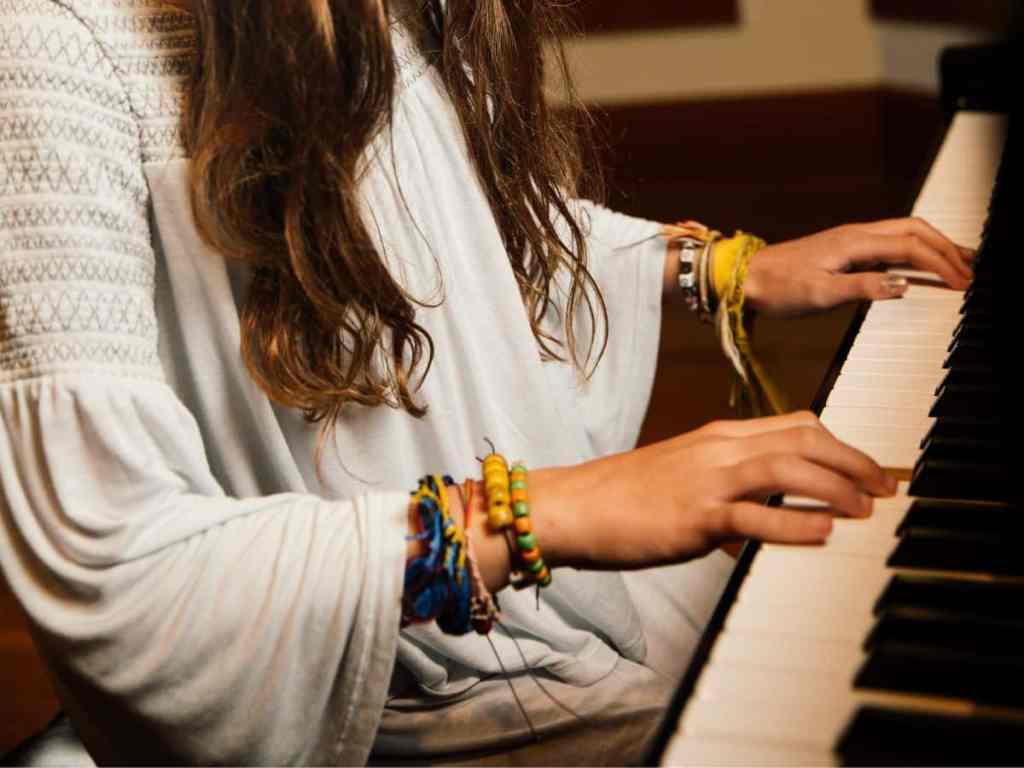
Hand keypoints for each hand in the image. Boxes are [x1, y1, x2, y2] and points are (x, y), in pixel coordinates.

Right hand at [528, 411, 896, 572]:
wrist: (572, 505)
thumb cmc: (623, 496)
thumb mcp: (682, 477)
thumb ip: (725, 485)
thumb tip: (762, 513)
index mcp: (717, 437)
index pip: (795, 425)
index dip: (841, 444)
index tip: (867, 468)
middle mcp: (718, 449)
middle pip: (803, 438)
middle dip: (854, 461)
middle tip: (886, 487)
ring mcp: (706, 479)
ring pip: (788, 467)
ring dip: (837, 485)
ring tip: (867, 509)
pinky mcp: (694, 514)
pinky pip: (755, 514)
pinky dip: (796, 521)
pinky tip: (823, 532)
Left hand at [743, 218, 974, 316]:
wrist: (746, 278)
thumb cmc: (778, 287)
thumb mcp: (820, 293)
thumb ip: (863, 288)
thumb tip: (902, 286)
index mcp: (854, 242)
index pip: (911, 247)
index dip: (940, 263)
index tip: (963, 282)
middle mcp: (855, 235)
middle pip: (915, 230)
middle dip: (946, 246)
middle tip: (971, 268)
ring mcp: (849, 240)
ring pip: (903, 233)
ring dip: (933, 245)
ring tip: (957, 262)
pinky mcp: (843, 249)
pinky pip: (888, 243)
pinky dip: (913, 251)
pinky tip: (919, 266)